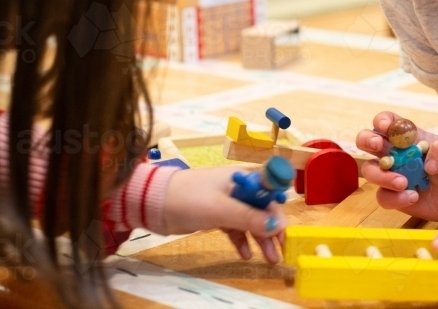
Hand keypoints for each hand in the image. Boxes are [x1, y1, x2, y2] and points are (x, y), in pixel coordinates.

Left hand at [162, 167, 284, 263]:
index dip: (280, 207)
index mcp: (243, 178)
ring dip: (260, 239)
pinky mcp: (217, 215)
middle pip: (263, 209)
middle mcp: (239, 189)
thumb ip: (248, 217)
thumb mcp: (220, 209)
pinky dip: (242, 240)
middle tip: (280, 251)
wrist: (153, 203)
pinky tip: (245, 254)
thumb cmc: (188, 198)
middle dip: (272, 229)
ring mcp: (228, 202)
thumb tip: (275, 226)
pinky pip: (236, 228)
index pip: (271, 190)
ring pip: (251, 221)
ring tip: (269, 259)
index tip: (284, 229)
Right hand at [356, 111, 437, 221]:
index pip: (388, 122)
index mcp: (408, 137)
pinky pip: (382, 196)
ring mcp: (390, 174)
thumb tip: (428, 162)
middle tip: (379, 146)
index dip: (382, 120)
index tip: (385, 126)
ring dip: (382, 176)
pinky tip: (413, 196)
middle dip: (367, 140)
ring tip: (403, 182)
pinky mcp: (392, 195)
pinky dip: (394, 198)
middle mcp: (394, 153)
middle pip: (367, 140)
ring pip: (369, 170)